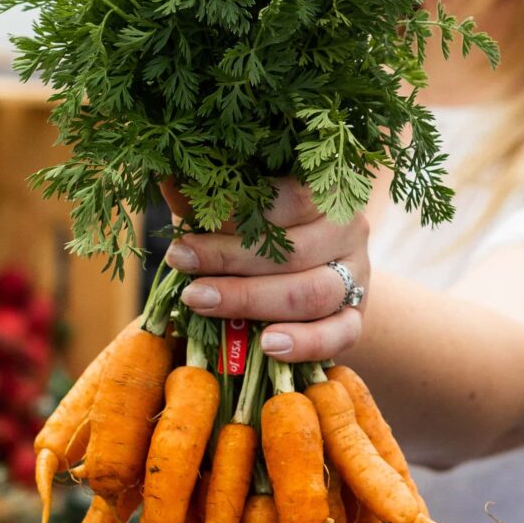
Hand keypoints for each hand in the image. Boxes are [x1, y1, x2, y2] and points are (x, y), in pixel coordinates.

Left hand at [161, 178, 368, 363]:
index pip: (289, 198)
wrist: (313, 274)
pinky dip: (304, 342)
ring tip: (201, 303)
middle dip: (230, 258)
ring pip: (313, 292)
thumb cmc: (263, 233)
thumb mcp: (237, 210)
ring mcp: (357, 276)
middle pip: (294, 250)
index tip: (186, 225)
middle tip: (179, 263)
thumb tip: (166, 177)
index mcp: (324, 192)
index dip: (235, 212)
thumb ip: (211, 201)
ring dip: (252, 300)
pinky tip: (268, 345)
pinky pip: (339, 334)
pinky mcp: (356, 317)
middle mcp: (348, 230)